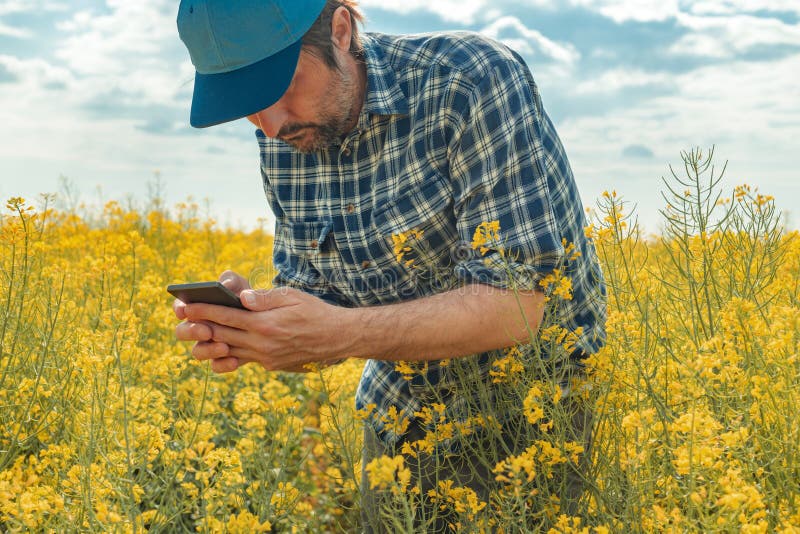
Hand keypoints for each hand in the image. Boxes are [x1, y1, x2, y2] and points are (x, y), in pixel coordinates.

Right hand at [173, 270, 252, 371]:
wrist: (270, 321)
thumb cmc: (250, 297)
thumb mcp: (244, 285)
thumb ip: (233, 281)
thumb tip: (225, 285)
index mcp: (199, 306)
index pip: (180, 307)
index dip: (180, 309)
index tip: (186, 309)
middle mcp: (199, 326)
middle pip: (183, 332)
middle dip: (191, 331)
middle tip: (206, 331)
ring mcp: (209, 344)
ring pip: (198, 352)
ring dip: (208, 350)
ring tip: (225, 347)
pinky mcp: (223, 358)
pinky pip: (217, 365)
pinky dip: (223, 364)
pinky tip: (235, 361)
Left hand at [175, 280, 350, 372]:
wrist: (337, 338)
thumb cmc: (315, 312)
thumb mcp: (292, 296)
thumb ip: (265, 298)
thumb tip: (242, 297)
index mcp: (265, 324)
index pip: (226, 317)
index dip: (203, 311)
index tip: (186, 306)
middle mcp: (262, 344)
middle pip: (222, 336)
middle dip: (201, 327)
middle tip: (183, 320)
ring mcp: (266, 357)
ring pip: (230, 350)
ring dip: (212, 343)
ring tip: (199, 332)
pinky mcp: (271, 365)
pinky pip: (245, 359)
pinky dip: (231, 352)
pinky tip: (224, 344)